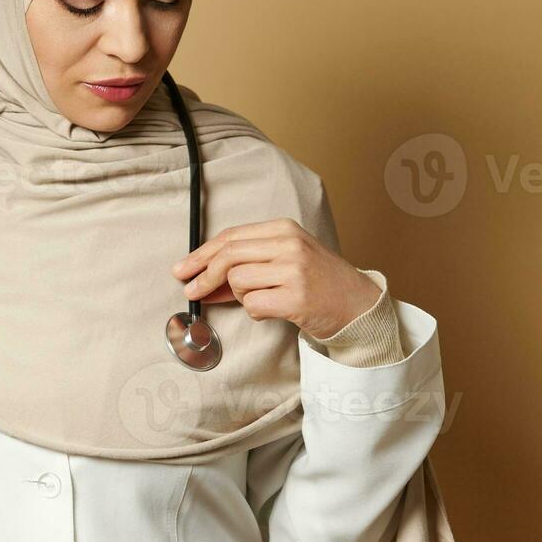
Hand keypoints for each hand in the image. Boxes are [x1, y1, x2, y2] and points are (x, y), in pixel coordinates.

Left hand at [169, 217, 380, 339]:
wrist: (358, 304)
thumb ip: (246, 266)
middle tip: (190, 291)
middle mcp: (289, 244)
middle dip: (203, 276)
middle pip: (228, 256)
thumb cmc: (318, 282)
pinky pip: (253, 305)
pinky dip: (255, 312)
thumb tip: (201, 281)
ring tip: (264, 299)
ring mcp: (294, 270)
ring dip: (242, 297)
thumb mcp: (285, 261)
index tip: (184, 268)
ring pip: (238, 282)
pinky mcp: (296, 298)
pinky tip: (273, 311)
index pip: (230, 237)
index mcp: (284, 228)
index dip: (201, 254)